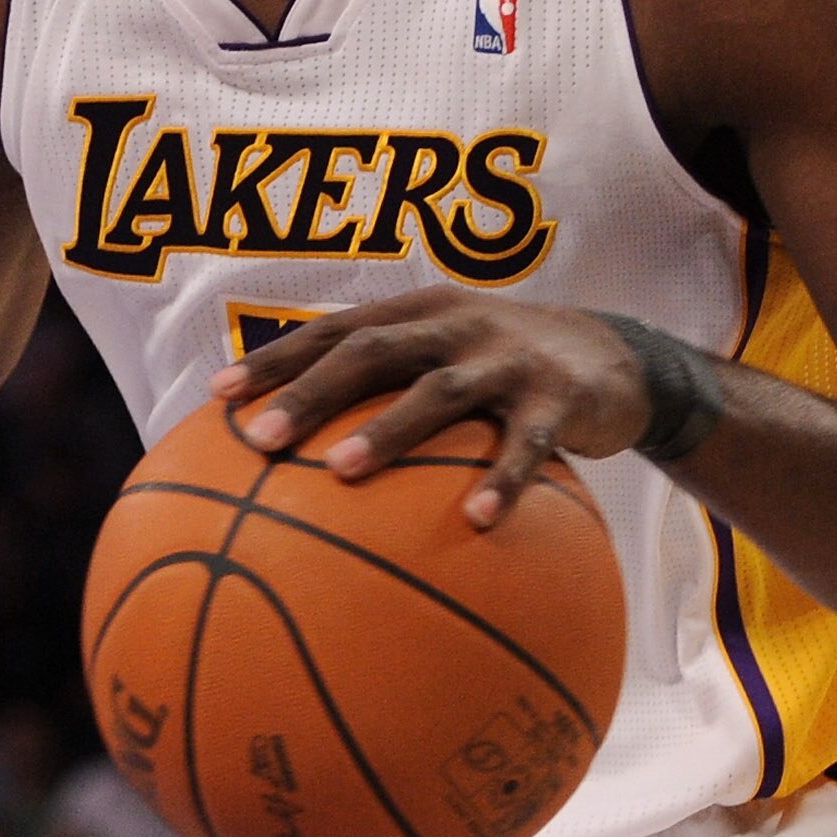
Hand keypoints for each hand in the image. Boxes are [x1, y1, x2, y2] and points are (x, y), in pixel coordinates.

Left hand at [211, 290, 655, 524]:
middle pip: (371, 350)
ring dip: (389, 430)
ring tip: (341, 472)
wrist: (619, 358)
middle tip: (262, 438)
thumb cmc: (502, 370)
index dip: (276, 357)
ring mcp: (508, 358)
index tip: (218, 396)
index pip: (333, 329)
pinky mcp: (558, 399)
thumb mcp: (444, 360)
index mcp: (417, 314)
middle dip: (310, 391)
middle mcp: (455, 325)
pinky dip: (502, 480)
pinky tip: (476, 522)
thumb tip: (292, 460)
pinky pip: (526, 444)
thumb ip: (381, 391)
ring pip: (440, 391)